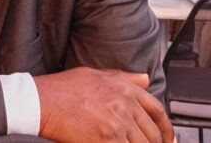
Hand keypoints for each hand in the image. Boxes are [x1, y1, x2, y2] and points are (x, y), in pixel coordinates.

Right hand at [34, 67, 173, 142]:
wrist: (44, 101)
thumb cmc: (64, 88)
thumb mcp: (95, 74)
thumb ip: (123, 78)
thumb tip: (144, 79)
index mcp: (124, 87)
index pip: (157, 110)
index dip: (166, 128)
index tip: (167, 139)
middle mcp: (124, 104)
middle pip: (153, 133)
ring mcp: (117, 123)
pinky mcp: (108, 140)